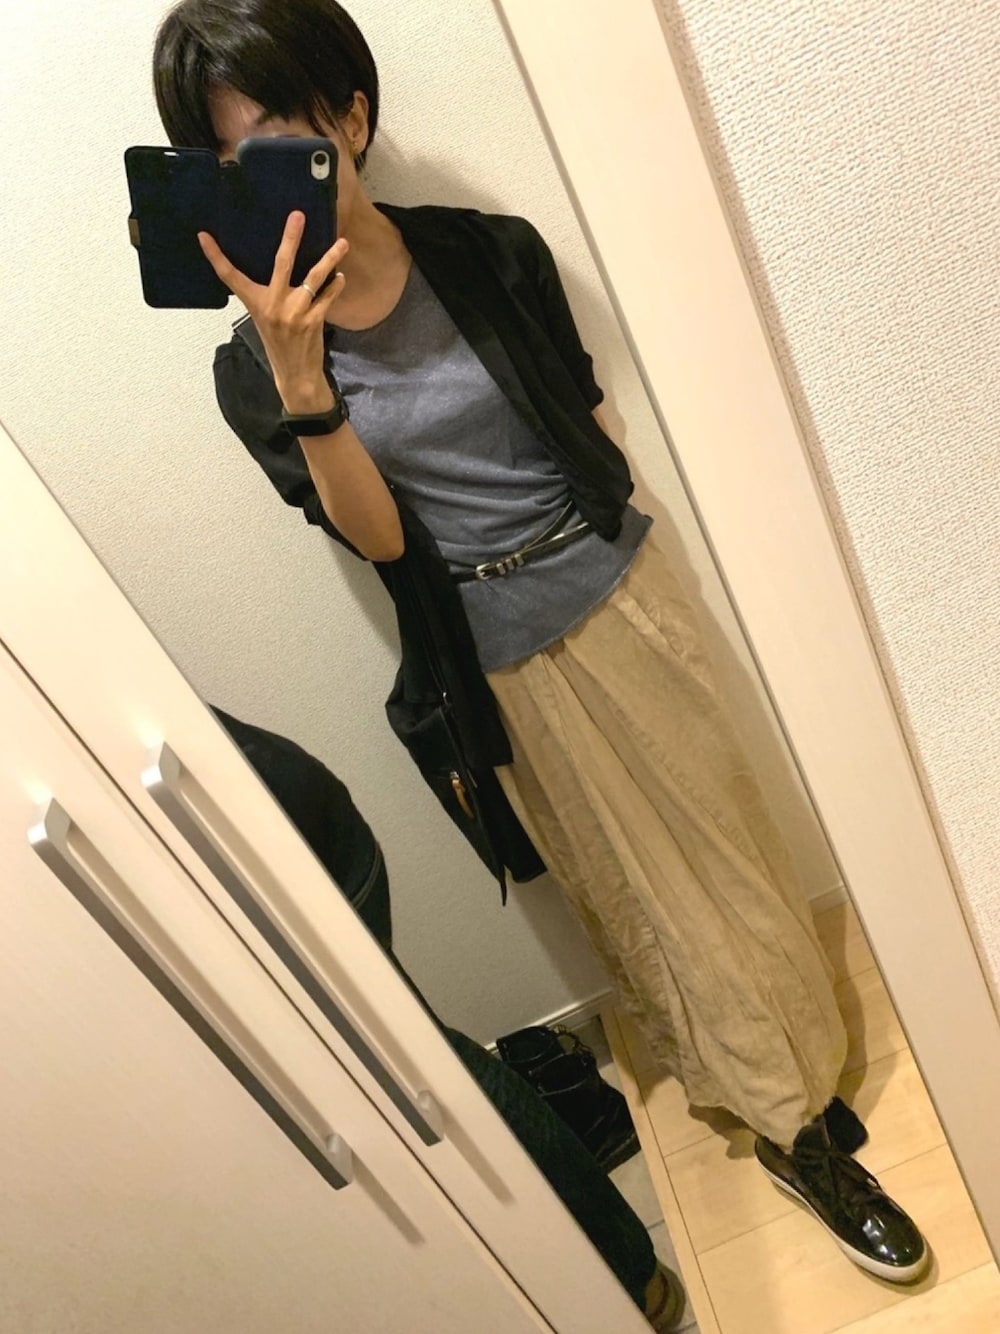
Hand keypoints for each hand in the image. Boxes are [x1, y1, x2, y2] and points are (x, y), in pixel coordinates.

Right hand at [198, 213, 347, 412]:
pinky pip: (327, 296)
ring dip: (330, 259)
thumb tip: (281, 267)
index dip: (215, 256)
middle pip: (281, 263)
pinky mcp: (313, 321)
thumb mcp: (264, 318)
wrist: (295, 374)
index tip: (204, 236)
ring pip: (314, 277)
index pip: (230, 276)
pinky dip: (335, 285)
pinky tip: (340, 276)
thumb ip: (269, 295)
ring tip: (342, 243)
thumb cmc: (279, 343)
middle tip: (298, 216)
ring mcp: (294, 313)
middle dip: (290, 237)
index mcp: (255, 303)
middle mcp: (272, 305)